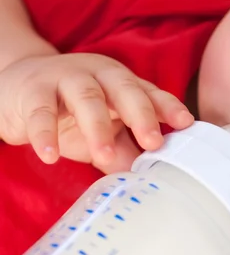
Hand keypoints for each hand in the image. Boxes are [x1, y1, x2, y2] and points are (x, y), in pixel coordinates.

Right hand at [0, 54, 193, 173]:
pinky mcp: (34, 91)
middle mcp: (100, 76)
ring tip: (103, 156)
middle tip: (153, 142)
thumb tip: (150, 178)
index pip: (150, 93)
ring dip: (97, 127)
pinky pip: (41, 111)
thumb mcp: (104, 131)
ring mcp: (66, 79)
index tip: (186, 124)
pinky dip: (46, 134)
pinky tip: (51, 156)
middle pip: (125, 89)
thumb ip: (125, 150)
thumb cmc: (71, 112)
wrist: (17, 87)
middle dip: (142, 115)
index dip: (169, 107)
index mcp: (123, 84)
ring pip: (87, 97)